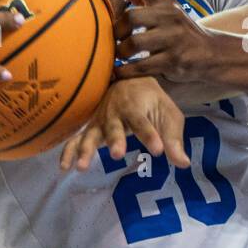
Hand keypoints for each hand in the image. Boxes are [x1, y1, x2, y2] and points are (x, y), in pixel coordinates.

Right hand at [58, 76, 188, 171]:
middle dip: (116, 140)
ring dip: (86, 149)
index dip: (150, 135)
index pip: (143, 122)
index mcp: (136, 105)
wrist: (128, 80)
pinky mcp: (90, 128)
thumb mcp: (168, 115)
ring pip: (91, 134)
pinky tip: (64, 168)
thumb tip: (183, 163)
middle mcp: (115, 112)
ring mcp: (99, 120)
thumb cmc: (152, 101)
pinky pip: (75, 139)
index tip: (159, 150)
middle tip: (118, 154)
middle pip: (114, 127)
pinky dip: (68, 152)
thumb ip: (174, 139)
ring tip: (81, 167)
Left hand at [101, 0, 223, 84]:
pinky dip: (124, 71)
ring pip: (134, 43)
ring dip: (119, 52)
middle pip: (132, 17)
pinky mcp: (174, 61)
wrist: (212, 53)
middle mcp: (171, 15)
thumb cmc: (176, 29)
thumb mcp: (160, 7)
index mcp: (165, 0)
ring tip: (116, 56)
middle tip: (112, 39)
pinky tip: (118, 72)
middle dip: (116, 31)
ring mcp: (174, 38)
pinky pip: (140, 67)